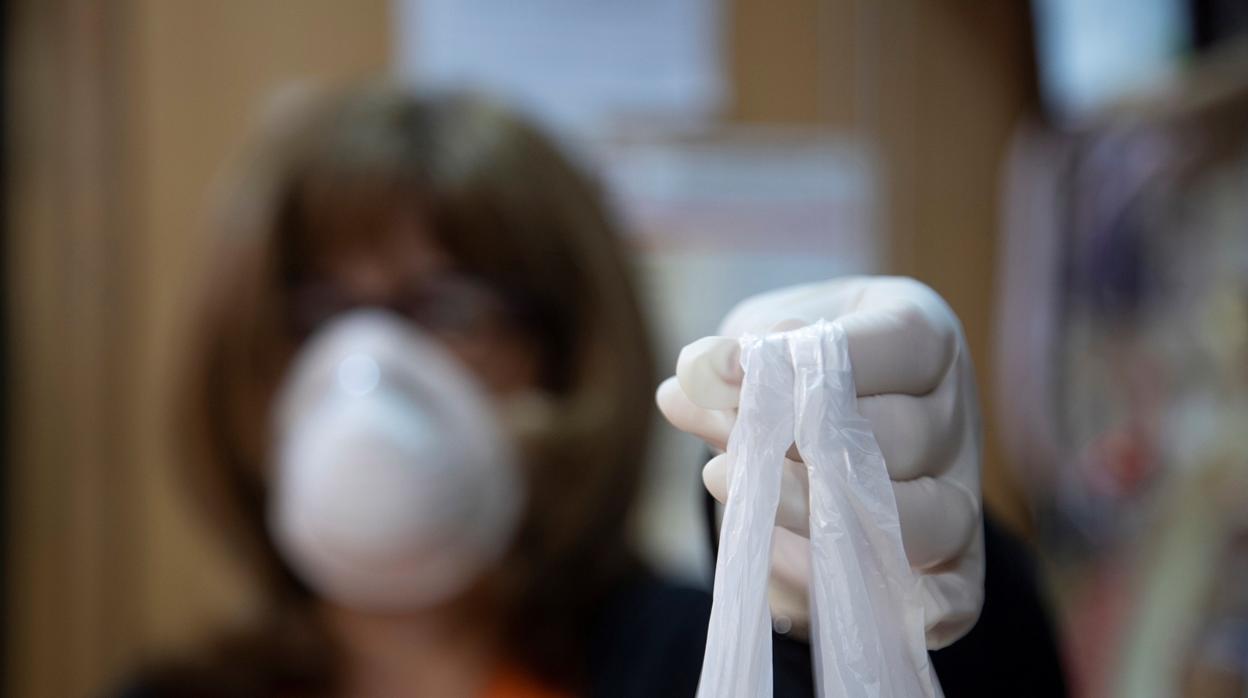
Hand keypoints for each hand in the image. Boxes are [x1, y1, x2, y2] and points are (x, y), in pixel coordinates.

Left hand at [656, 276, 983, 648]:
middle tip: (732, 446)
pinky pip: (955, 595)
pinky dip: (918, 608)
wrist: (816, 424)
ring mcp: (959, 491)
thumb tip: (693, 383)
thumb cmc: (791, 369)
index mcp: (925, 338)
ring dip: (819, 514)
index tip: (737, 368)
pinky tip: (845, 595)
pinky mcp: (953, 561)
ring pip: (925, 517)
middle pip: (905, 435)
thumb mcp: (755, 344)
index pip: (904, 342)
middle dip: (807, 444)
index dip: (824, 358)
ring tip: (740, 494)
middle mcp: (955, 413)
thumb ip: (724, 362)